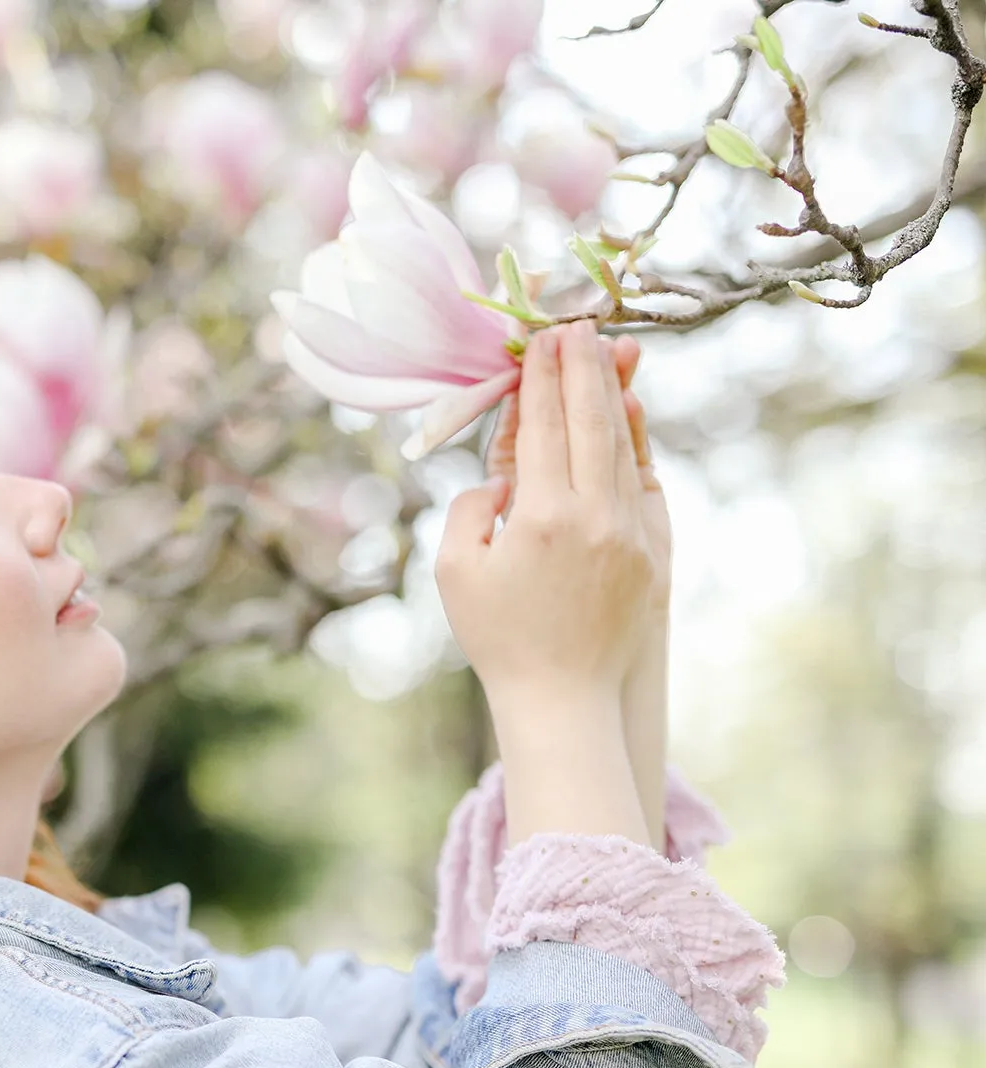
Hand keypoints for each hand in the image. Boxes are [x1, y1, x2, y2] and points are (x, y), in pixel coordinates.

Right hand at [436, 321, 655, 704]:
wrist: (564, 699)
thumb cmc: (498, 638)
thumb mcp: (457, 572)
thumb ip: (472, 510)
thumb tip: (501, 478)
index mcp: (542, 519)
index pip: (541, 428)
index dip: (539, 380)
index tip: (540, 340)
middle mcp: (595, 517)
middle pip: (589, 421)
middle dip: (582, 368)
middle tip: (576, 326)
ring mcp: (630, 532)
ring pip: (622, 445)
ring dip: (612, 392)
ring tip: (607, 350)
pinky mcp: (652, 550)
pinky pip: (640, 479)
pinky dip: (635, 439)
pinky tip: (629, 409)